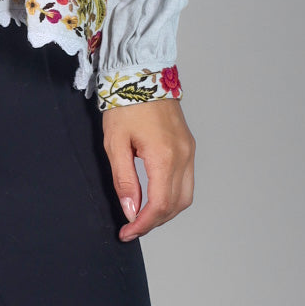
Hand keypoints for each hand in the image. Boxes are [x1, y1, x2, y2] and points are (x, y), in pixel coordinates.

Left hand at [102, 100, 195, 240]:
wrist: (141, 73)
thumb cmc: (125, 104)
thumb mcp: (115, 143)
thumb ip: (124, 180)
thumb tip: (130, 211)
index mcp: (164, 156)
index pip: (159, 206)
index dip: (143, 225)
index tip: (126, 233)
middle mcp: (183, 156)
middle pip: (176, 205)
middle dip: (154, 221)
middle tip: (132, 227)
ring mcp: (189, 150)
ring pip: (185, 196)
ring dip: (166, 211)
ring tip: (143, 215)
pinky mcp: (188, 145)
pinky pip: (187, 180)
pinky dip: (173, 195)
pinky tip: (155, 196)